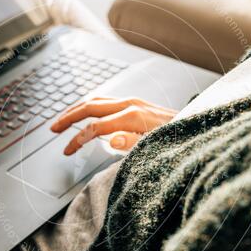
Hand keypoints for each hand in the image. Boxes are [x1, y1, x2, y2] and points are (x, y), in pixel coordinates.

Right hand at [50, 96, 177, 154]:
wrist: (198, 126)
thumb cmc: (178, 140)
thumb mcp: (157, 147)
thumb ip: (133, 144)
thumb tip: (111, 140)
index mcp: (133, 116)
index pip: (95, 127)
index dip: (77, 139)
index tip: (67, 150)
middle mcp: (130, 104)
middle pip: (90, 106)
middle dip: (68, 118)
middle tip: (53, 129)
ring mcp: (133, 101)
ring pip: (96, 100)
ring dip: (76, 109)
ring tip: (62, 120)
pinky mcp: (136, 103)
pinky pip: (106, 100)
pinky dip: (89, 105)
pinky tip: (84, 112)